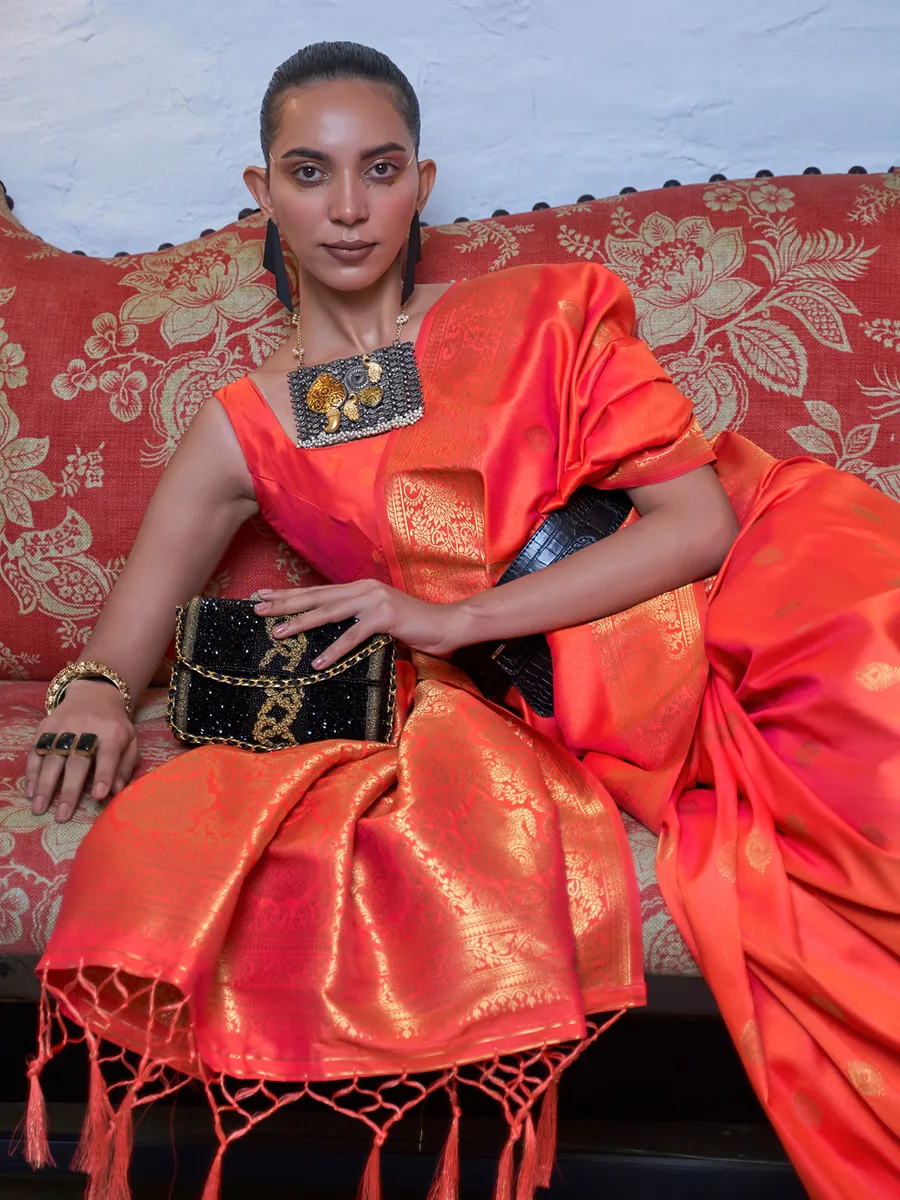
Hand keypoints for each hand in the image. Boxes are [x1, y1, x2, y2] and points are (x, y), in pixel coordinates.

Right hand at [25, 681, 137, 822]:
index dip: (103, 774)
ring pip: (52, 757)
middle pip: (77, 760)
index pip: (108, 755)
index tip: (98, 795)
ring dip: (45, 785)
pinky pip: (36, 750)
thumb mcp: (130, 742)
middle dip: (69, 790)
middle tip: (62, 815)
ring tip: (40, 808)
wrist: (96, 694)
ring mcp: (64, 725)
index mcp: (112, 732)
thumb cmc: (115, 727)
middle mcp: (87, 727)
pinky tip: (31, 791)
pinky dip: (32, 771)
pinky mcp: (46, 725)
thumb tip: (115, 791)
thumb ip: (125, 766)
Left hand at [254, 580, 469, 668]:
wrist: (448, 625)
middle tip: (256, 608)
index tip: (263, 596)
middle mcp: (363, 589)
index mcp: (359, 589)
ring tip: (278, 634)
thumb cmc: (413, 627)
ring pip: (329, 613)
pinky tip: (317, 662)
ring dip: (301, 623)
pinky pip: (353, 636)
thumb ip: (355, 621)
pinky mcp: (385, 618)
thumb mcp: (378, 621)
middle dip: (285, 603)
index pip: (318, 592)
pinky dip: (334, 650)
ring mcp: (374, 601)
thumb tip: (327, 635)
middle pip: (316, 597)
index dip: (289, 594)